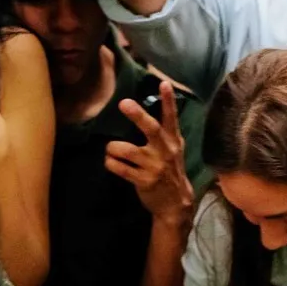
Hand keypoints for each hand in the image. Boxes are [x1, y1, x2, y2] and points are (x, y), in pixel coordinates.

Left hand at [105, 80, 193, 222]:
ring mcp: (154, 167)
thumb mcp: (174, 149)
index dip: (168, 100)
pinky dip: (111, 163)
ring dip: (112, 148)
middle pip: (151, 129)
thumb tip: (152, 108)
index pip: (171, 117)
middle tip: (123, 103)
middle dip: (137, 115)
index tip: (164, 83)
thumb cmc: (170, 169)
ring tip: (110, 149)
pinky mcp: (143, 181)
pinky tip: (110, 162)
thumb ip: (166, 131)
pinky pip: (120, 168)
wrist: (176, 203)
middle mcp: (165, 151)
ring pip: (126, 150)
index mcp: (173, 141)